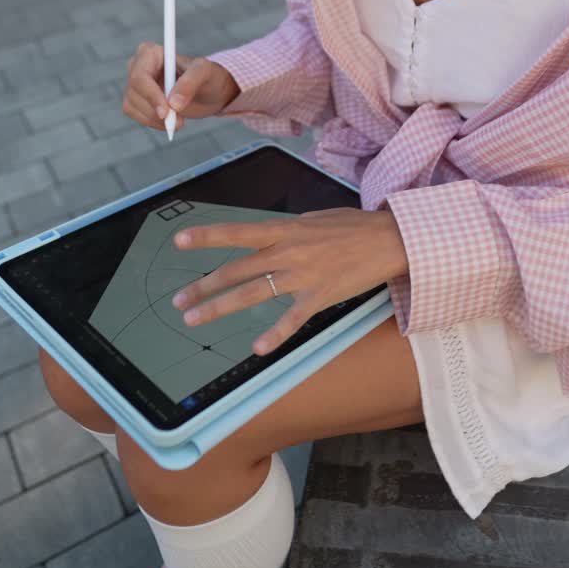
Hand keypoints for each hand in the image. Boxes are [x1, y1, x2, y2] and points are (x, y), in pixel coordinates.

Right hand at [122, 42, 239, 132]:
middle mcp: (137, 65)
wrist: (208, 91)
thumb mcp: (205, 72)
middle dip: (155, 111)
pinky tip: (171, 121)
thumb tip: (173, 104)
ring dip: (155, 120)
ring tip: (180, 120)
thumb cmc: (207, 75)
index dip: (151, 96)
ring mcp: (134, 84)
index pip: (139, 76)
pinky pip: (135, 115)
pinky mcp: (135, 100)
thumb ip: (190, 83)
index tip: (167, 112)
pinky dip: (153, 123)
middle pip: (133, 93)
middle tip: (180, 121)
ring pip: (131, 106)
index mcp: (150, 52)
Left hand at [169, 206, 408, 354]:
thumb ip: (289, 230)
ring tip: (194, 318)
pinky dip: (274, 334)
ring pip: (253, 293)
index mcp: (286, 229)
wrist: (390, 239)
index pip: (238, 232)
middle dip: (204, 286)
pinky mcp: (320, 296)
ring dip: (220, 307)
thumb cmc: (355, 227)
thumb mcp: (315, 219)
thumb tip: (271, 238)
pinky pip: (292, 318)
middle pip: (237, 270)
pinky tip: (257, 348)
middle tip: (178, 300)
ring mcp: (303, 274)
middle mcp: (288, 251)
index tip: (178, 241)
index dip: (207, 236)